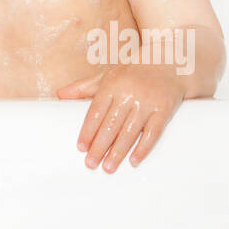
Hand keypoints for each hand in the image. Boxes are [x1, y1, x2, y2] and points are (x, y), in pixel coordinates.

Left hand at [56, 62, 184, 172]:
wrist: (169, 60)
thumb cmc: (133, 71)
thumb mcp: (107, 75)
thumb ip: (83, 87)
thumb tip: (59, 95)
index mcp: (112, 85)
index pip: (96, 112)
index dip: (88, 131)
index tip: (81, 147)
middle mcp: (128, 94)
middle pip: (111, 125)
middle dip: (100, 146)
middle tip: (91, 164)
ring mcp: (147, 102)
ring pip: (129, 132)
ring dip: (118, 152)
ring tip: (108, 167)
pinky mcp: (164, 110)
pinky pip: (153, 133)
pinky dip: (143, 148)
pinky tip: (134, 161)